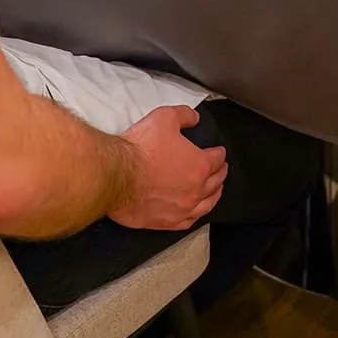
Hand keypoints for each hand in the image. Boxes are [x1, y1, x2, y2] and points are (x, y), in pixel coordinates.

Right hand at [107, 105, 226, 230]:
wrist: (116, 175)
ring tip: (215, 191)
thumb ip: (184, 115)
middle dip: (220, 173)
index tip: (219, 152)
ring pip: (206, 205)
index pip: (217, 159)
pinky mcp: (166, 222)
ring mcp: (182, 208)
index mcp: (200, 165)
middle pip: (215, 182)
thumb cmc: (140, 149)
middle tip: (221, 169)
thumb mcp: (164, 118)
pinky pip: (188, 222)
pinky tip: (195, 212)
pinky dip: (195, 215)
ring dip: (214, 196)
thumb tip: (194, 118)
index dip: (219, 153)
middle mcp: (196, 190)